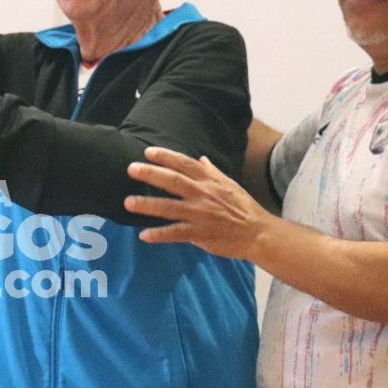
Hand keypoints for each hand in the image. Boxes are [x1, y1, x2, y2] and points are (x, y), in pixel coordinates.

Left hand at [125, 146, 271, 258]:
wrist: (258, 233)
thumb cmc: (243, 207)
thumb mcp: (230, 184)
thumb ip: (212, 172)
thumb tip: (201, 158)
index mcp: (209, 181)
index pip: (185, 164)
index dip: (166, 157)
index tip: (147, 152)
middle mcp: (202, 194)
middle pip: (173, 181)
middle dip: (151, 174)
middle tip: (131, 169)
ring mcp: (200, 214)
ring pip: (169, 207)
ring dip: (147, 205)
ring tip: (128, 202)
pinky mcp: (200, 234)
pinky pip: (176, 233)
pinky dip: (159, 235)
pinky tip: (143, 235)